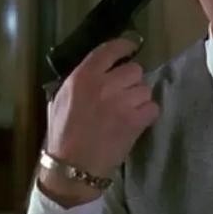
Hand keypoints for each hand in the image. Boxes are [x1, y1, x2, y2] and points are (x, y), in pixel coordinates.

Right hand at [39, 37, 159, 205]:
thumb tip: (97, 69)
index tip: (131, 47)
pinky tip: (136, 122)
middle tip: (124, 94)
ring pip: (145, 89)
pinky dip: (147, 114)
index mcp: (83, 77)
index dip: (124, 46)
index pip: (110, 50)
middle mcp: (104, 85)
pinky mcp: (135, 121)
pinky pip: (153, 108)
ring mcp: (122, 102)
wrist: (72, 166)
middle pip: (134, 70)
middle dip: (131, 81)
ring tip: (128, 111)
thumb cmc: (63, 134)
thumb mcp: (60, 100)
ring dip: (139, 99)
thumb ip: (79, 81)